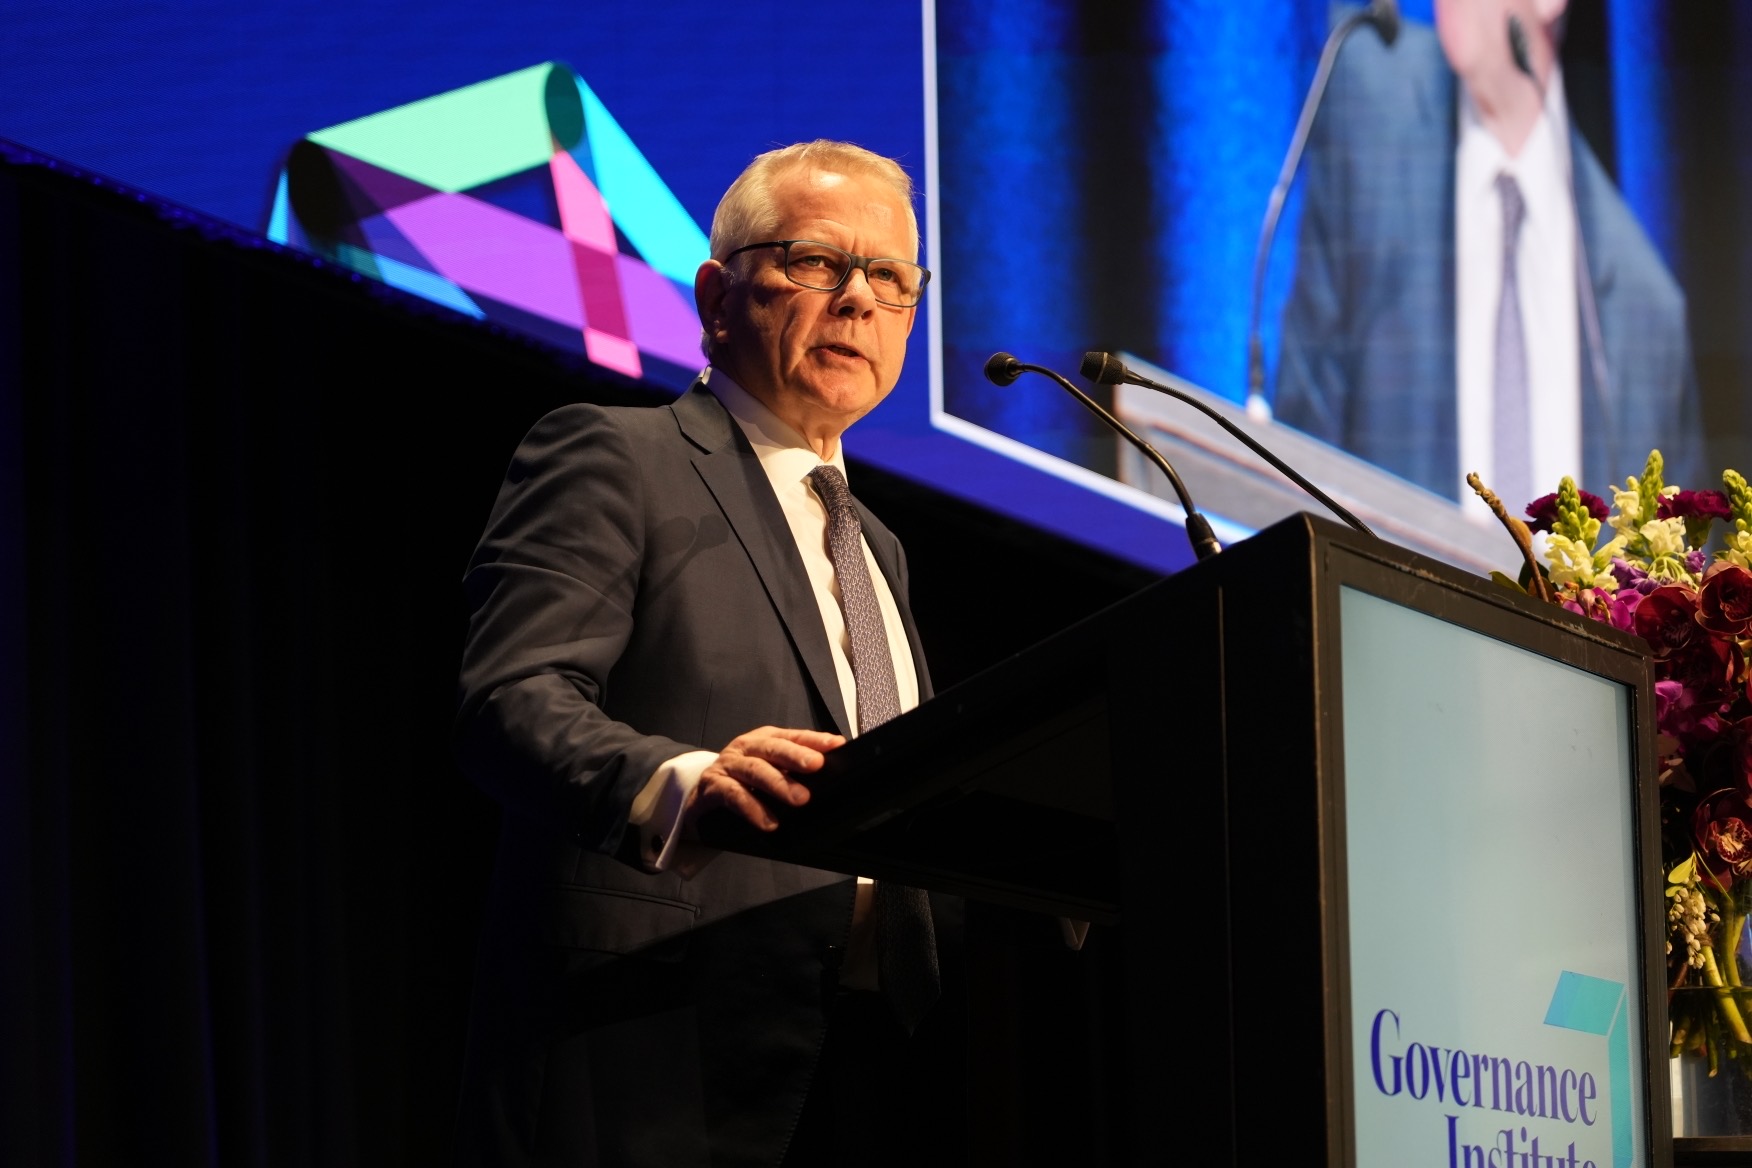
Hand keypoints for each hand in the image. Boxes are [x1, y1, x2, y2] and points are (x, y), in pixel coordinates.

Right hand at [685, 726, 845, 832]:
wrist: (700, 796)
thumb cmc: (742, 782)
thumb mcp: (769, 771)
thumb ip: (794, 772)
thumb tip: (831, 778)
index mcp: (764, 740)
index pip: (792, 736)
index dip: (814, 739)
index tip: (836, 745)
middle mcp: (746, 747)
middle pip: (773, 748)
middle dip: (796, 756)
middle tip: (816, 766)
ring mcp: (728, 764)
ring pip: (754, 769)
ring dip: (778, 783)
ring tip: (800, 799)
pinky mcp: (712, 785)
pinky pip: (733, 795)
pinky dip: (752, 808)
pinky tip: (768, 822)